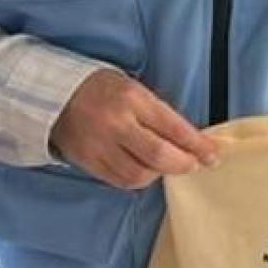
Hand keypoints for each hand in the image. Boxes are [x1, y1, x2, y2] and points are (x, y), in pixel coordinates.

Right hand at [50, 69, 218, 189]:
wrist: (54, 94)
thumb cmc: (101, 87)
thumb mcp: (132, 87)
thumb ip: (158, 112)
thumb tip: (190, 139)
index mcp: (130, 97)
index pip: (172, 126)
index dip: (197, 144)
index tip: (213, 154)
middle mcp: (115, 122)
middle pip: (159, 156)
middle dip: (183, 163)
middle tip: (194, 164)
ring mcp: (100, 145)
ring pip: (140, 174)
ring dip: (160, 173)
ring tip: (166, 165)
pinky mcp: (89, 161)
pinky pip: (121, 181)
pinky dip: (139, 179)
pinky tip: (145, 170)